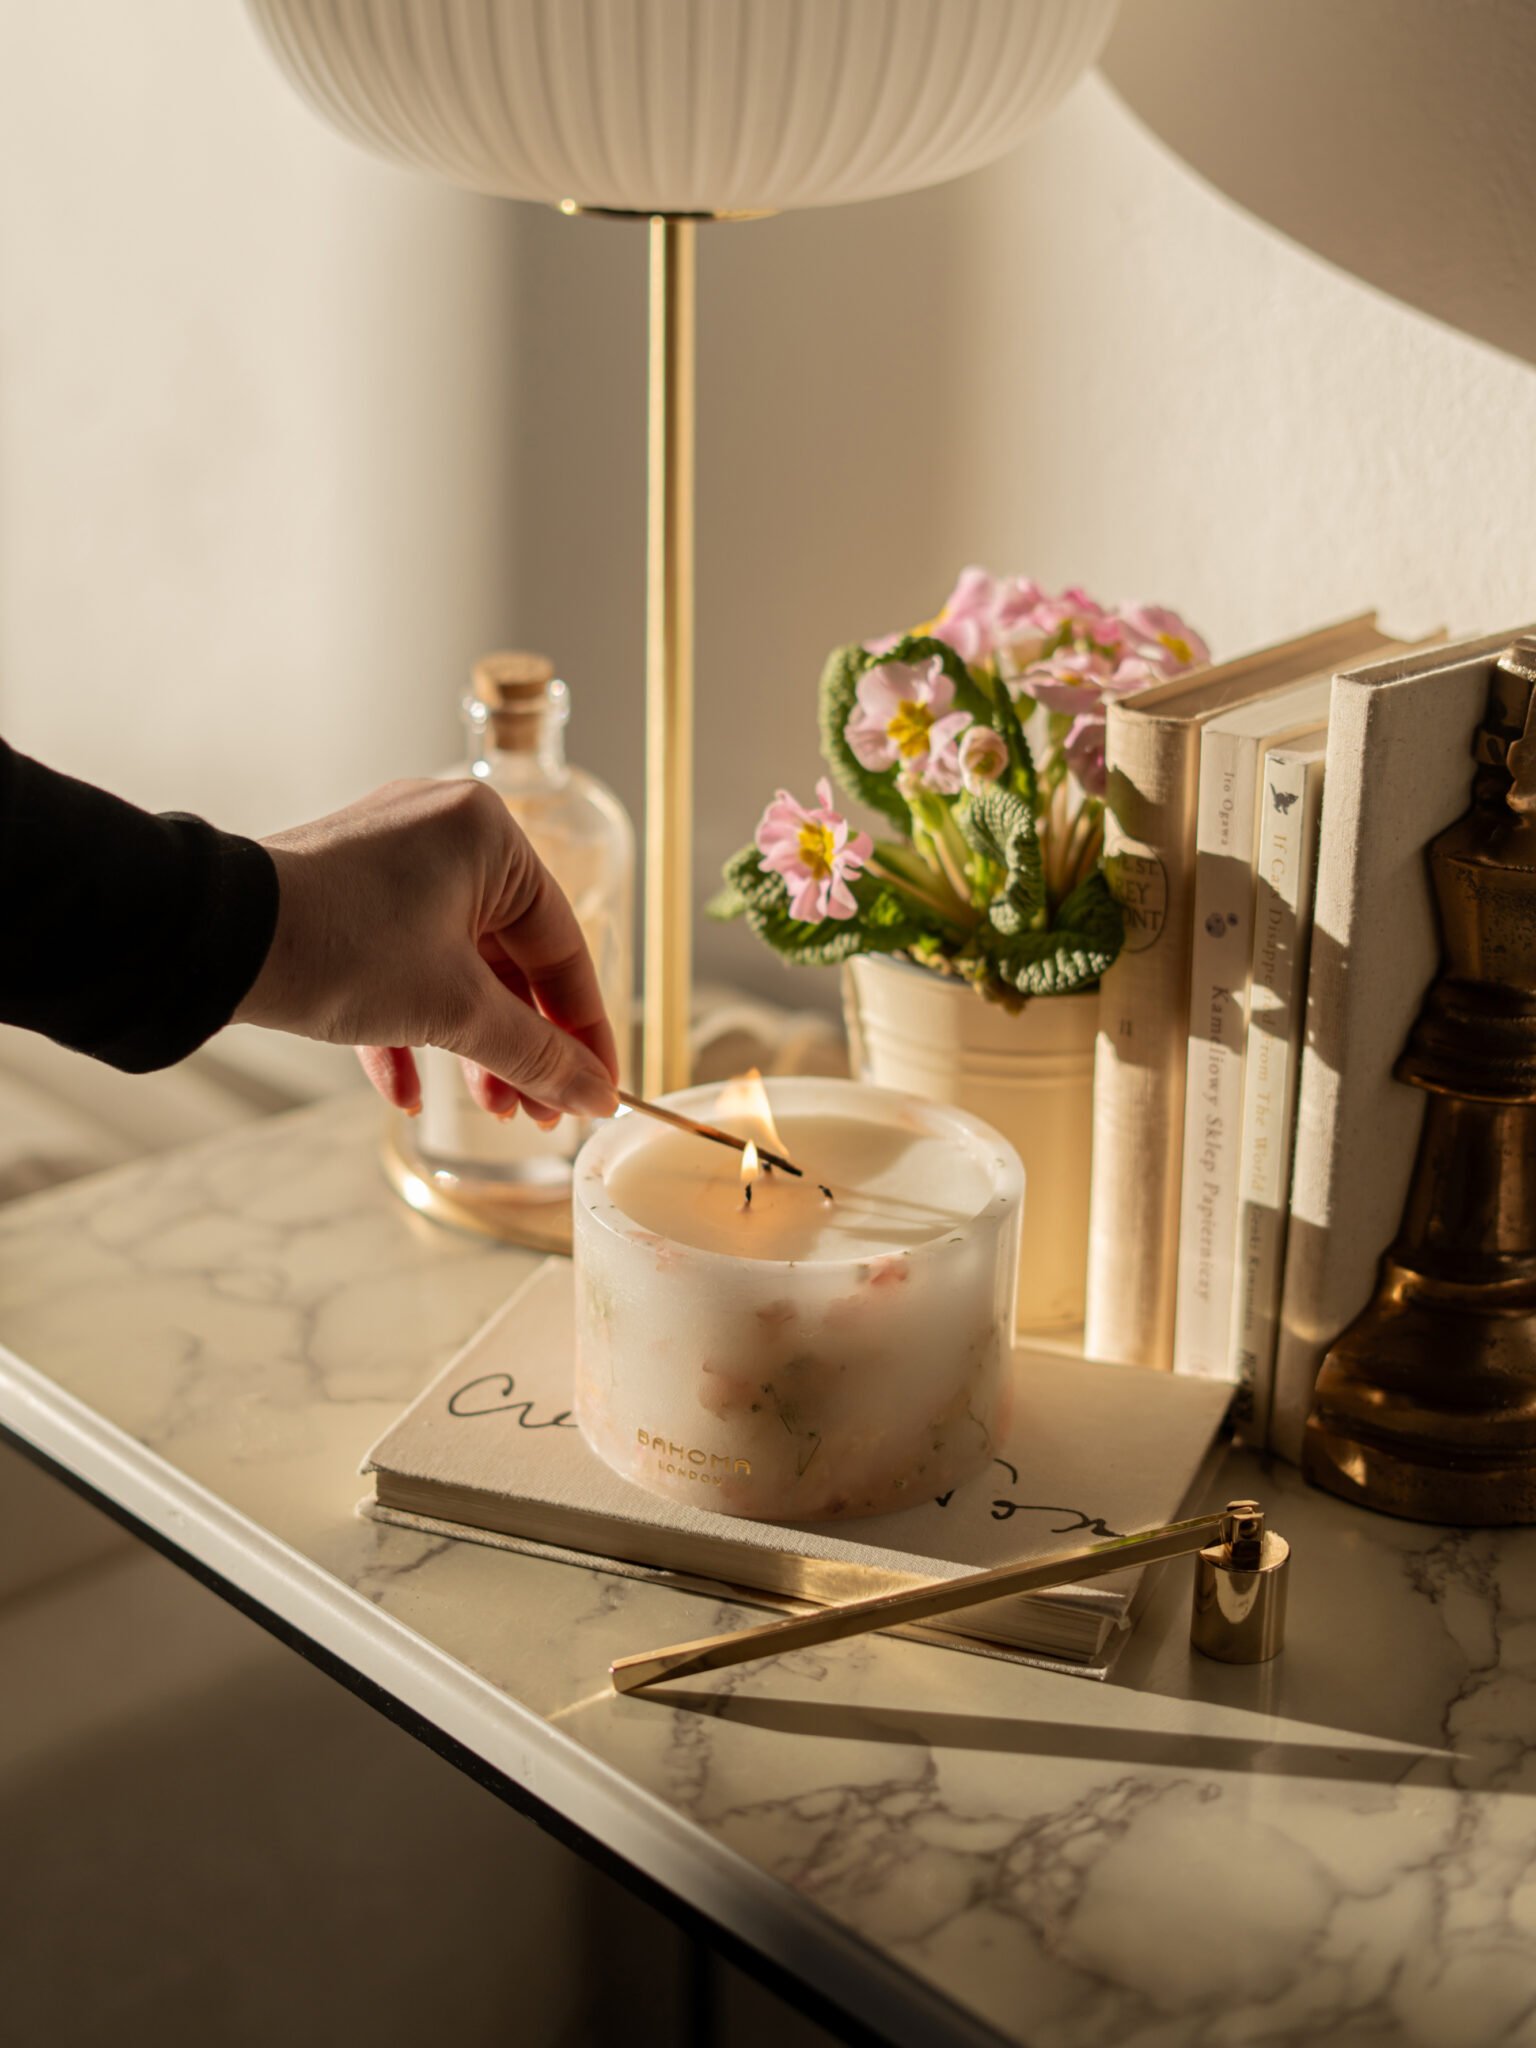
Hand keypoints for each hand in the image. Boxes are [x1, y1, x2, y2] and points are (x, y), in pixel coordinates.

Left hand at [236, 778, 619, 1123]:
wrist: (212, 940)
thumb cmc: (341, 946)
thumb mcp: (455, 1010)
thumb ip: (536, 1054)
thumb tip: (594, 1094)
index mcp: (491, 838)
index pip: (563, 945)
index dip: (584, 1030)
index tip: (600, 1088)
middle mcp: (446, 835)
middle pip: (510, 961)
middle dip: (521, 1047)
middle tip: (541, 1114)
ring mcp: (391, 861)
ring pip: (455, 967)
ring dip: (470, 1045)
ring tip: (486, 1112)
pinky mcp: (347, 892)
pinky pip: (400, 963)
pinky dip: (408, 1025)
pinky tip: (406, 1091)